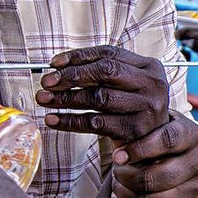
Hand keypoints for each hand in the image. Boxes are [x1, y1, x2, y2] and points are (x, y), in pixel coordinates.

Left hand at [36, 45, 169, 142]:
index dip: (79, 56)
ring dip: (66, 98)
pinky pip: (95, 123)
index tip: (55, 63)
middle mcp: (152, 84)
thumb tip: (58, 68)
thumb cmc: (133, 109)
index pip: (109, 53)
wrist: (152, 144)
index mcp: (149, 66)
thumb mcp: (125, 86)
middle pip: (105, 72)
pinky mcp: (135, 130)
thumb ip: (100, 73)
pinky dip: (70, 121)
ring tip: (44, 99)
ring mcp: (146, 108)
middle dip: (71, 75)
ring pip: (98, 97)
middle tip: (47, 82)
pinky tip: (54, 119)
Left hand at [110, 110, 197, 197]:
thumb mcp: (159, 121)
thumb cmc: (162, 135)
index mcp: (192, 135)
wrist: (186, 155)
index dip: (139, 149)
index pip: (167, 141)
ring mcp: (194, 189)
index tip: (117, 156)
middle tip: (114, 171)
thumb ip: (144, 121)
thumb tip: (117, 124)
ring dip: (125, 196)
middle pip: (157, 177)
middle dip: (127, 177)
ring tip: (115, 185)